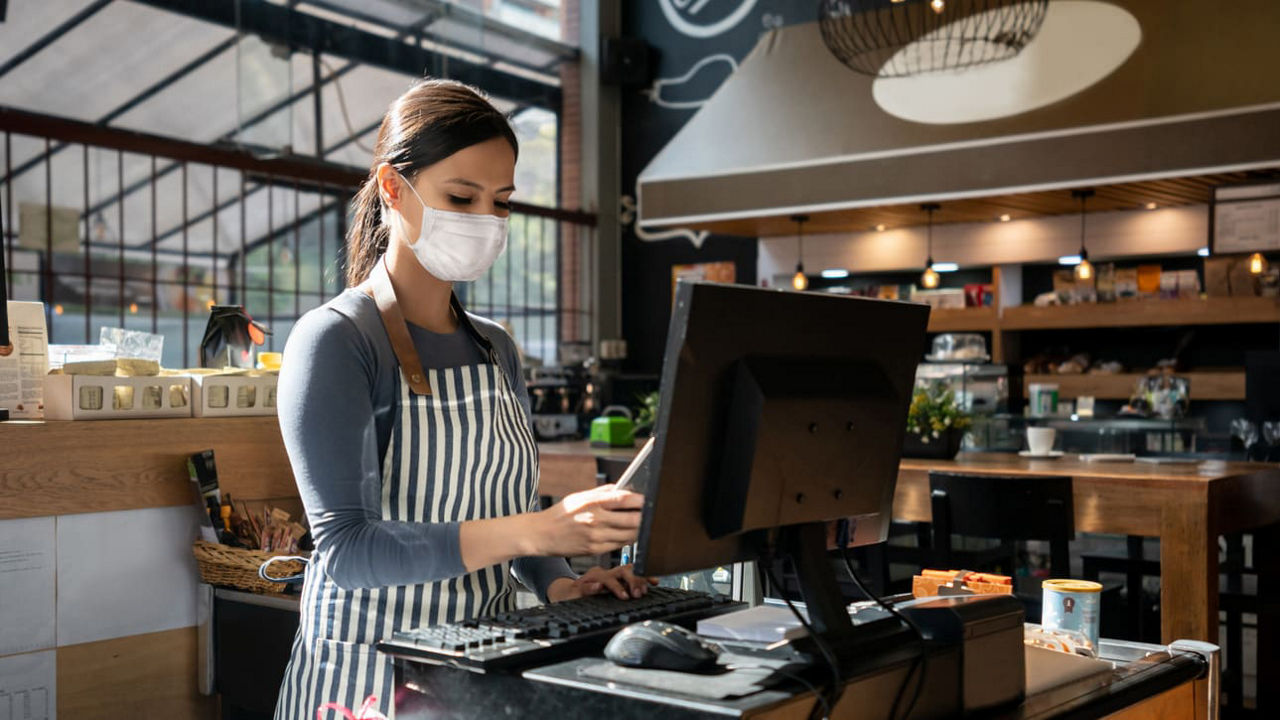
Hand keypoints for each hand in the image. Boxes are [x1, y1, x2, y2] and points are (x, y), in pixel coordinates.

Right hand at [529, 485, 643, 556]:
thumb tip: (623, 489)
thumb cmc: (561, 514)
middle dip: (645, 518)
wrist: (542, 534)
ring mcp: (596, 536)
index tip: (649, 500)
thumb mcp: (579, 496)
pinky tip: (629, 535)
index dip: (641, 500)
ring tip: (643, 525)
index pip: (623, 499)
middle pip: (632, 520)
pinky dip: (627, 540)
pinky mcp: (595, 550)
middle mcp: (595, 519)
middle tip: (652, 514)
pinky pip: (619, 545)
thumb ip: (602, 492)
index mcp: (592, 502)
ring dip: (639, 530)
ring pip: (629, 535)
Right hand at [547, 565, 658, 601]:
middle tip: (640, 593)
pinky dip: (592, 588)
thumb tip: (645, 589)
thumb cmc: (592, 592)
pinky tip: (598, 589)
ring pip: (607, 578)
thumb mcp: (611, 591)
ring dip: (617, 587)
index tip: (655, 582)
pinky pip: (586, 587)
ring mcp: (592, 579)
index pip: (632, 571)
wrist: (567, 593)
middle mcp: (605, 574)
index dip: (644, 575)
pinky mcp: (579, 587)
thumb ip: (626, 588)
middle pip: (622, 572)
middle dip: (634, 581)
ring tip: (625, 596)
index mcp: (614, 575)